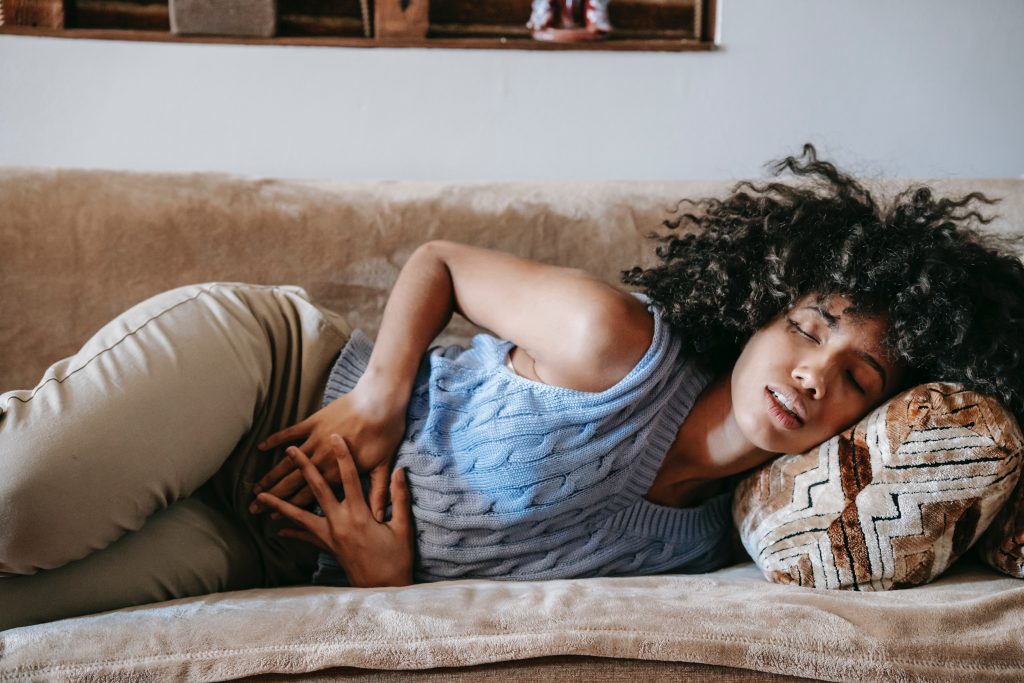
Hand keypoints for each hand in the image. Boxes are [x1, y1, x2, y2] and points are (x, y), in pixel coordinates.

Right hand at [251, 383, 407, 522]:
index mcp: (338, 473)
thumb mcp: (383, 465)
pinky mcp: (314, 422)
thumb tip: (379, 517)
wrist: (381, 400)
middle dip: (272, 497)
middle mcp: (322, 459)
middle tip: (253, 508)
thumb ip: (377, 493)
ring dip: (271, 475)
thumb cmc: (386, 432)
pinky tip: (262, 448)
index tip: (274, 518)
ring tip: (255, 486)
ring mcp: (316, 439)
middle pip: (292, 482)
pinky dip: (276, 440)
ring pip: (288, 462)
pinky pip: (290, 432)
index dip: (290, 508)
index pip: (309, 496)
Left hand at [256, 434, 414, 587]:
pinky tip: (276, 529)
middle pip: (318, 490)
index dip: (342, 456)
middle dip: (304, 469)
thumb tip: (399, 471)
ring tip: (261, 495)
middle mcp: (340, 523)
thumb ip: (397, 497)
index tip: (335, 437)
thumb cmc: (396, 559)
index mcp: (359, 515)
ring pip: (300, 516)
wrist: (383, 590)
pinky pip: (305, 537)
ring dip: (280, 503)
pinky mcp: (327, 548)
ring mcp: (330, 536)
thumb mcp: (403, 527)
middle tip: (291, 452)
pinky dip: (291, 532)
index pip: (349, 478)